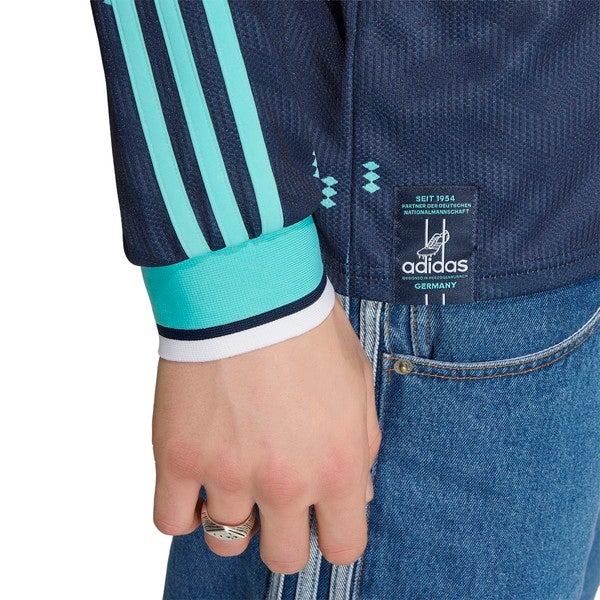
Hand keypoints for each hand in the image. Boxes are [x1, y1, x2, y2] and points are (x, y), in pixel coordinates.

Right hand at [151, 296, 381, 573]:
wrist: (250, 289)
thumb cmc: (308, 328)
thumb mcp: (358, 382)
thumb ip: (364, 445)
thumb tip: (359, 492)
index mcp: (337, 467)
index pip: (343, 548)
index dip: (333, 535)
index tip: (321, 519)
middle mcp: (284, 483)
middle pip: (283, 558)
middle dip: (283, 533)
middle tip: (275, 496)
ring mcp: (227, 474)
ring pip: (224, 542)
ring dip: (232, 517)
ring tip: (233, 477)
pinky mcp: (178, 457)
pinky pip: (169, 520)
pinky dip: (183, 509)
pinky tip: (196, 481)